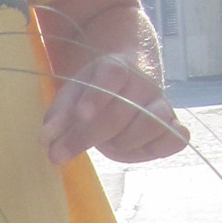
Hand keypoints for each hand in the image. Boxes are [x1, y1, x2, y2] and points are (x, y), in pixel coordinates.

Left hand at [42, 53, 187, 167]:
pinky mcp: (172, 126)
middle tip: (57, 155)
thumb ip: (58, 116)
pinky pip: (175, 139)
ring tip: (108, 144)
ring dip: (123, 143)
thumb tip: (46, 139)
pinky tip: (143, 149)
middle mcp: (143, 84)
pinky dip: (162, 147)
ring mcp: (161, 104)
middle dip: (87, 137)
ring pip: (151, 125)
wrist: (132, 79)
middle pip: (120, 112)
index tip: (81, 115)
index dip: (97, 95)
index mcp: (118, 68)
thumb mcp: (74, 95)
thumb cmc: (97, 93)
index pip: (112, 75)